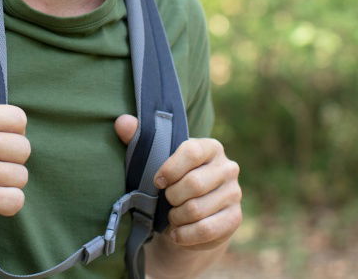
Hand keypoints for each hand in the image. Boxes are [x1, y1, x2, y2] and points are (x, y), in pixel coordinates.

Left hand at [115, 115, 240, 249]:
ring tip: (171, 216)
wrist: (188, 216)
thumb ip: (137, 138)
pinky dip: (185, 235)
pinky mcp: (235, 218)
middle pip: (194, 184)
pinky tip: (177, 233)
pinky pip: (206, 230)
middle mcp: (227, 167)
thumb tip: (122, 122)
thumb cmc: (169, 182)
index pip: (192, 152)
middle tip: (165, 201)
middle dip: (172, 197)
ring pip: (197, 210)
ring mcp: (234, 193)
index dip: (170, 169)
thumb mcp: (153, 160)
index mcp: (210, 147)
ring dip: (176, 217)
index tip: (157, 182)